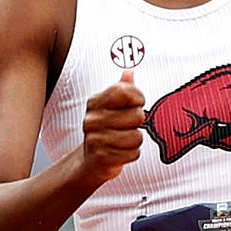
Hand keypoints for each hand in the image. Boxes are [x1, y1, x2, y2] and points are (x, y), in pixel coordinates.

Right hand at [80, 69, 147, 185]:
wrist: (92, 161)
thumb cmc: (107, 130)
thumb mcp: (111, 107)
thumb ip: (122, 89)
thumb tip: (129, 70)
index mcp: (95, 102)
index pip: (125, 91)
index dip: (138, 98)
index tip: (136, 104)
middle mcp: (92, 119)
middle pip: (137, 115)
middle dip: (138, 124)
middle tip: (127, 127)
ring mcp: (95, 138)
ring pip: (137, 137)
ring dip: (135, 141)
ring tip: (123, 141)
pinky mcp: (102, 157)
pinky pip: (134, 153)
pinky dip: (132, 154)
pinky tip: (121, 152)